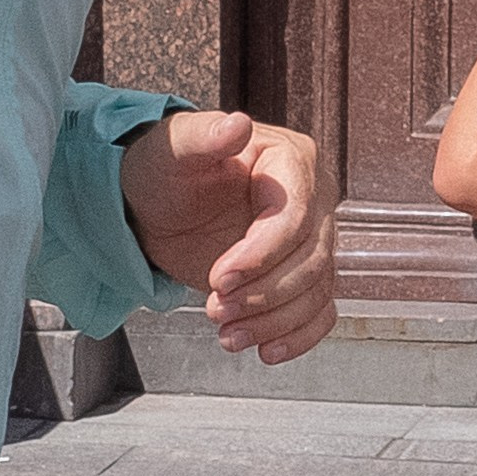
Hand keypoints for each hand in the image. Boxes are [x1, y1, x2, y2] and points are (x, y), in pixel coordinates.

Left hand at [118, 109, 336, 363]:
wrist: (158, 204)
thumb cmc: (166, 169)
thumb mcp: (175, 149)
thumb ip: (204, 136)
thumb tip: (237, 125)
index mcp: (292, 161)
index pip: (294, 217)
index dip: (261, 254)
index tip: (218, 278)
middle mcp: (313, 201)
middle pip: (310, 261)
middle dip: (262, 293)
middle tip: (213, 307)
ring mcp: (310, 242)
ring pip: (315, 292)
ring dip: (273, 322)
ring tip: (226, 335)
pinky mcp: (300, 276)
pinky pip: (318, 312)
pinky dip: (297, 336)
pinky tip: (266, 351)